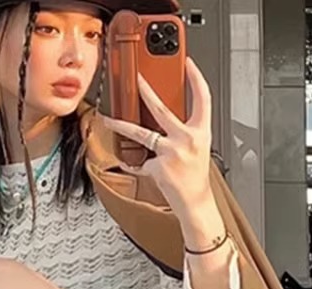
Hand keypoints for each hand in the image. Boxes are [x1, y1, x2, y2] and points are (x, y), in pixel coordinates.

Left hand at [101, 58, 223, 245]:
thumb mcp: (198, 147)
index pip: (203, 98)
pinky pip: (139, 161)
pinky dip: (134, 163)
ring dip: (121, 126)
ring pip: (141, 134)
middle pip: (162, 109)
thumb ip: (185, 130)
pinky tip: (132, 164)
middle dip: (146, 92)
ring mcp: (171, 153)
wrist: (195, 201)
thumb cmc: (196, 176)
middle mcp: (187, 139)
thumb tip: (164, 118)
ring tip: (108, 120)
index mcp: (202, 131)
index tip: (188, 64)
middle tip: (136, 79)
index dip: (196, 78)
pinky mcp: (158, 167)